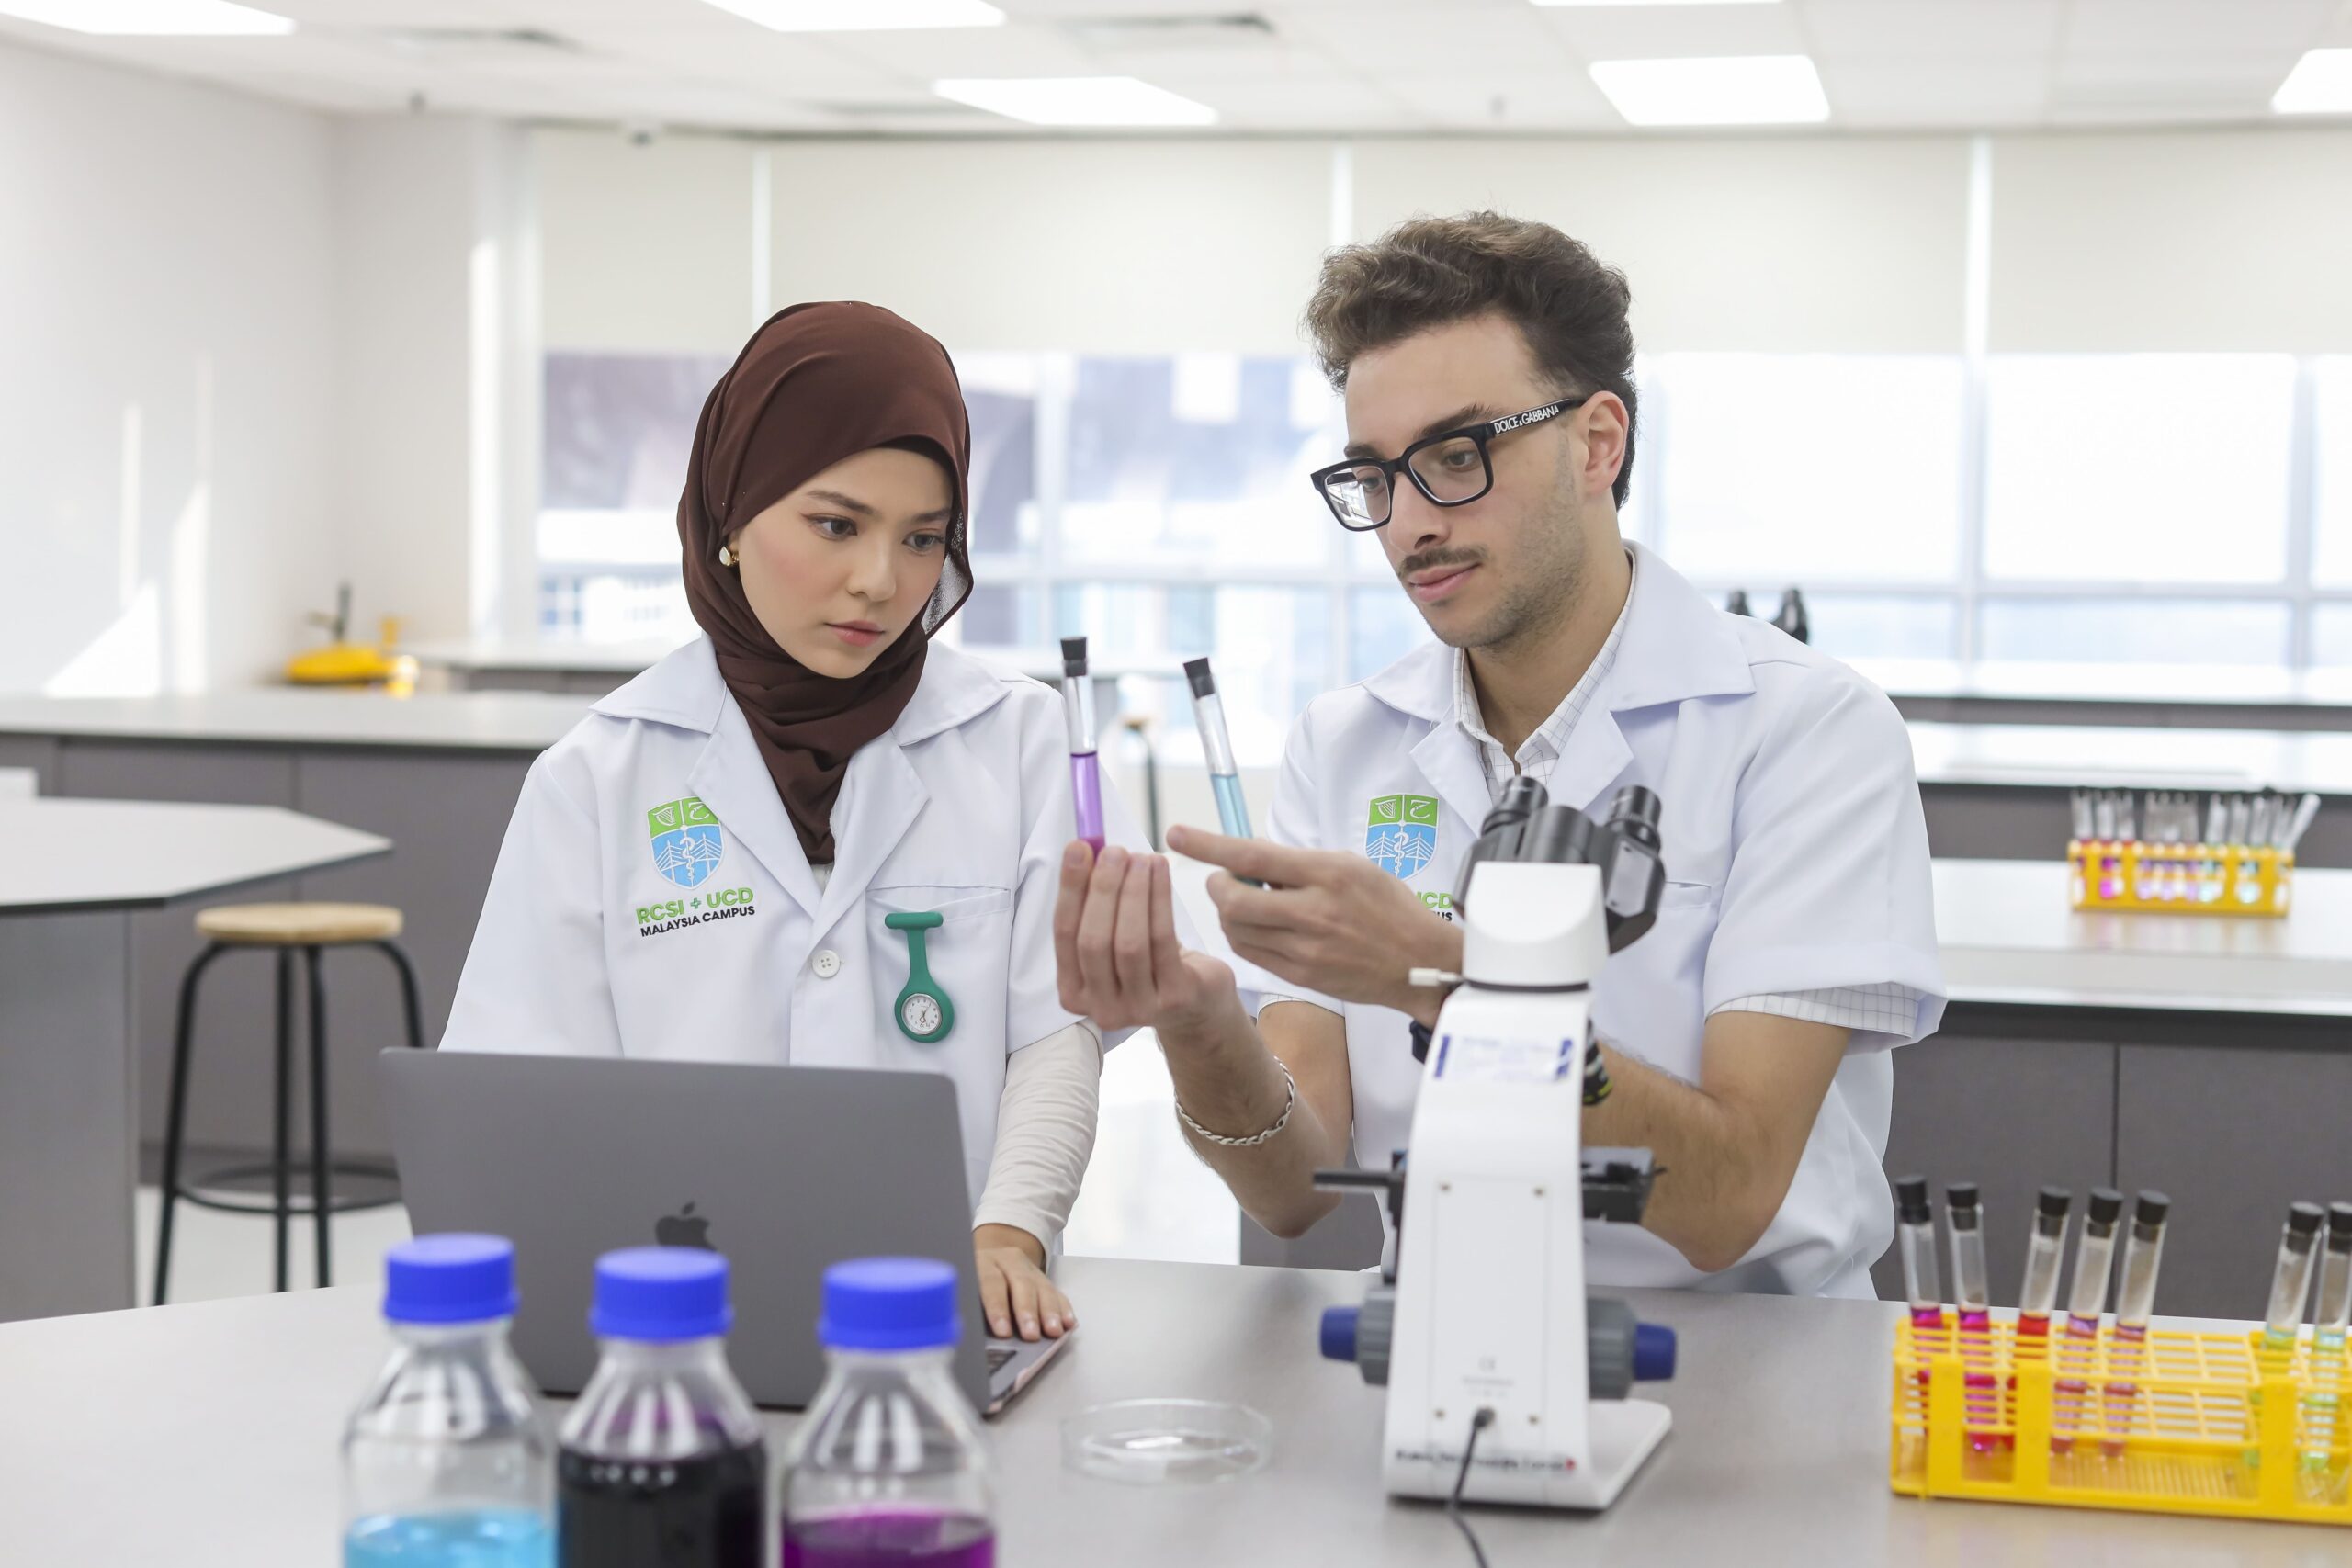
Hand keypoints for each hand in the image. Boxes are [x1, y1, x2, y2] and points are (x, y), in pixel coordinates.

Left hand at [973, 1224, 1072, 1341]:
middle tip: (1031, 1334)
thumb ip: (971, 1308)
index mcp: (982, 1261)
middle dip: (1027, 1311)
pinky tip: (1068, 1323)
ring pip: (1042, 1288)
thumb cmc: (971, 1284)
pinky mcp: (1043, 1277)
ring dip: (1049, 1312)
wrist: (987, 1260)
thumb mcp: (965, 1290)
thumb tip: (973, 1337)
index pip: (991, 1283)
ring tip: (1054, 1331)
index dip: (998, 1308)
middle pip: (1021, 1284)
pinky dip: (1063, 1309)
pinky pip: (1056, 1292)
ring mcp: (1028, 1268)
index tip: (1003, 1331)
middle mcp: (1007, 1260)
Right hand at [1053, 842, 1240, 1042]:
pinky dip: (1160, 899)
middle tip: (1114, 851)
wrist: (1196, 1004)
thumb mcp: (1114, 940)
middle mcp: (1101, 1008)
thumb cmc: (1148, 964)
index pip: (1064, 935)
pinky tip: (1160, 873)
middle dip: (1103, 889)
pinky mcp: (1174, 998)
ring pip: (1129, 942)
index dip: (1070, 889)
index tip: (1078, 849)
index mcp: (1074, 992)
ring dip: (1134, 891)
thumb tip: (1087, 849)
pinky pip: (1163, 941)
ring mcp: (1138, 1008)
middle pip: (1093, 941)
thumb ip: (1094, 905)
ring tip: (1141, 858)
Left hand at [1167, 826, 1462, 1022]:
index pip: (1253, 856)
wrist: (1420, 962)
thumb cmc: (1388, 907)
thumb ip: (1299, 864)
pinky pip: (1250, 953)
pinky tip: (1258, 927)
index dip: (1208, 844)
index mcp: (1326, 874)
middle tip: (1227, 879)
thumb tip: (1249, 859)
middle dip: (1218, 886)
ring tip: (1248, 903)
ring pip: (1235, 929)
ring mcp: (1305, 949)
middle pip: (1233, 901)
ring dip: (1228, 912)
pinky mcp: (1300, 976)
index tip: (1175, 833)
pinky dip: (1242, 936)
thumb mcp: (1350, 866)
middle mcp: (1313, 912)